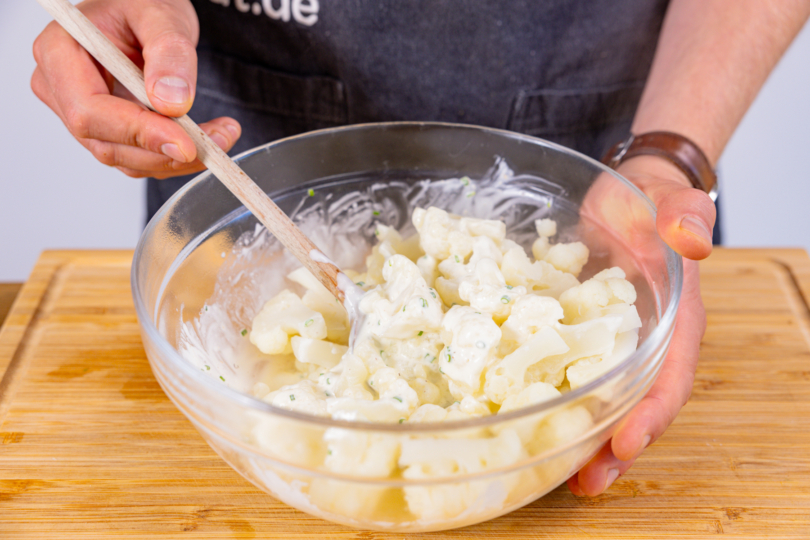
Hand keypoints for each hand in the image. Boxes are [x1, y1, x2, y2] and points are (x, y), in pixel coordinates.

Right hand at [31, 0, 240, 178]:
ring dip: (178, 158)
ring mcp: (84, 115)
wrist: (149, 18)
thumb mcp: (161, 15)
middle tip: (217, 142)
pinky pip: (142, 158)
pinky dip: (177, 156)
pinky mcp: (109, 132)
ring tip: (221, 135)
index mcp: (60, 53)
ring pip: (128, 159)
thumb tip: (172, 102)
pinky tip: (207, 139)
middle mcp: (62, 90)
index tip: (184, 143)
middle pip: (107, 143)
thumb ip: (169, 54)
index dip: (138, 132)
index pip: (89, 110)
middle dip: (165, 151)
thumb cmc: (144, 6)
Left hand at [568, 155, 714, 495]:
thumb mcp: (669, 201)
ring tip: (561, 475)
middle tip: (585, 482)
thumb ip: (685, 215)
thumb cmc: (649, 201)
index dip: (651, 415)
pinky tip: (528, 420)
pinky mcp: (578, 337)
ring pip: (603, 402)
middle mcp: (645, 345)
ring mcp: (610, 345)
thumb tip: (692, 239)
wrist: (624, 196)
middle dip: (614, 448)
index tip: (625, 442)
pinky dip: (555, 402)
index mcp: (676, 323)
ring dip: (586, 439)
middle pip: (637, 407)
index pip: (671, 378)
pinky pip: (569, 375)